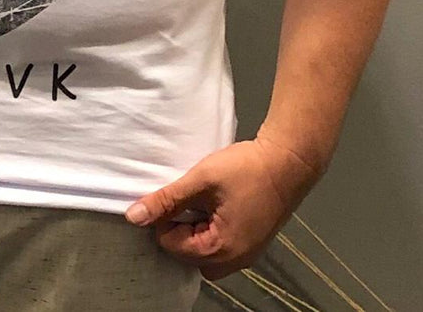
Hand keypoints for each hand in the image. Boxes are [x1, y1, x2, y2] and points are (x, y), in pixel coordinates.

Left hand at [124, 133, 324, 280]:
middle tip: (186, 199)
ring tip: (198, 201)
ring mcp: (247, 254)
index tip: (171, 196)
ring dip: (194, 230)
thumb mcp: (200, 180)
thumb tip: (133, 217)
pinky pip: (221, 247)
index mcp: (220, 250)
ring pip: (204, 253)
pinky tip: (213, 205)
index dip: (164, 220)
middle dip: (179, 229)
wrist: (289, 160)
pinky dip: (210, 230)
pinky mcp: (253, 243)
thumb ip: (167, 200)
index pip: (171, 247)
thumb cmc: (245, 169)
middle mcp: (235, 261)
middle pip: (188, 256)